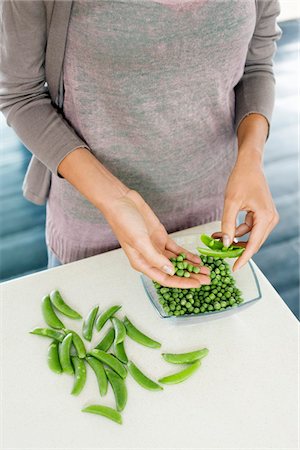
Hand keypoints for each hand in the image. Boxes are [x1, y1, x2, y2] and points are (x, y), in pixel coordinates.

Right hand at [105, 190, 209, 287]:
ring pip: (177, 262)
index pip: (165, 278)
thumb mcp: (139, 241)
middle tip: (207, 280)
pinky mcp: (161, 237)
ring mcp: (157, 248)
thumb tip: (171, 270)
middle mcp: (150, 258)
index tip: (196, 284)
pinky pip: (177, 250)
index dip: (181, 283)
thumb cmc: (124, 222)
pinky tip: (197, 259)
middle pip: (174, 272)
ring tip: (206, 271)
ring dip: (191, 267)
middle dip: (191, 276)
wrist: (121, 202)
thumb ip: (155, 257)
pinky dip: (187, 255)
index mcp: (142, 263)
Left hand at [212, 151, 278, 270]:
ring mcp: (267, 217)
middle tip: (219, 253)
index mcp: (266, 217)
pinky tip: (223, 231)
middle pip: (253, 242)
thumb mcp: (230, 202)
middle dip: (236, 248)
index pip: (254, 244)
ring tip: (216, 238)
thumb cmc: (241, 179)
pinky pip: (249, 229)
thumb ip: (228, 224)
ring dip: (234, 239)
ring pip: (250, 236)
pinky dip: (237, 231)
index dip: (243, 258)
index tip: (234, 268)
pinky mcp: (262, 215)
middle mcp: (270, 219)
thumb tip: (226, 244)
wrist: (249, 164)